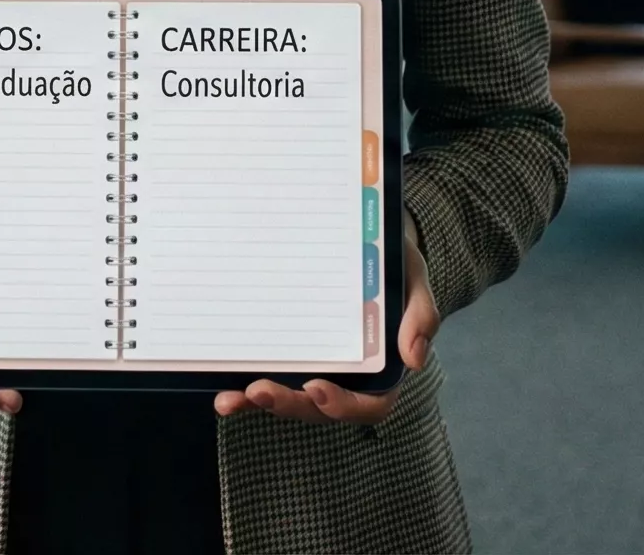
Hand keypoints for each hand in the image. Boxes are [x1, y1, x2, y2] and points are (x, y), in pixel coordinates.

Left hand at [214, 216, 435, 425]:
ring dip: (259, 403)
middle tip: (260, 391)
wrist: (363, 237)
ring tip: (231, 399)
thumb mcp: (413, 278)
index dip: (344, 405)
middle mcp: (346, 375)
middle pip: (319, 407)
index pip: (369, 403)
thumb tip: (414, 359)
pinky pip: (268, 375)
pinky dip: (244, 389)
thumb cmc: (393, 262)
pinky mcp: (287, 354)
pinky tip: (222, 390)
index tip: (317, 389)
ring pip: (289, 398)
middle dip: (289, 404)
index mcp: (382, 368)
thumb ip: (421, 314)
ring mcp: (313, 366)